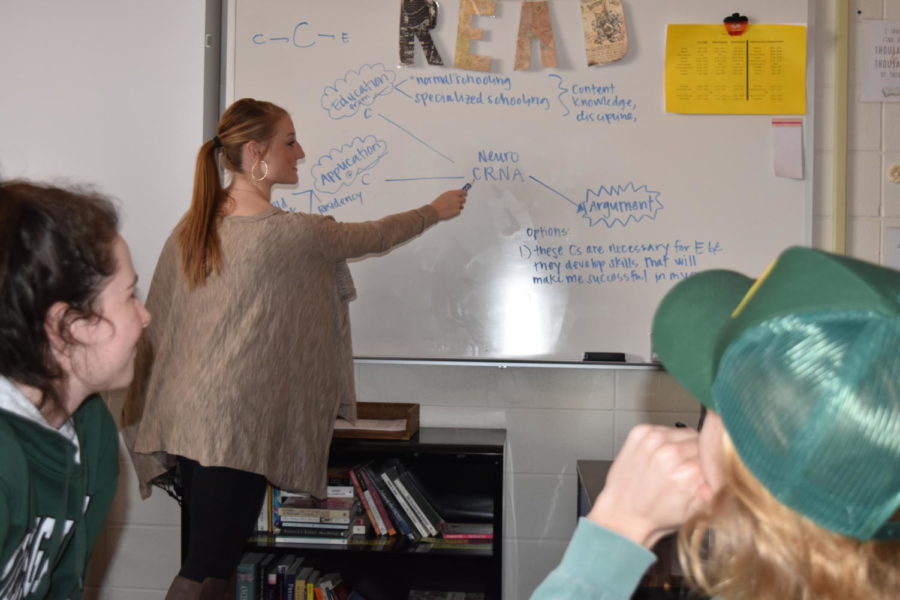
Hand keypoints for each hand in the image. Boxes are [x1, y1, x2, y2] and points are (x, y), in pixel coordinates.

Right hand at [430, 188, 467, 220]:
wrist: (435, 211)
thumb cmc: (438, 203)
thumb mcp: (445, 195)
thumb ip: (452, 195)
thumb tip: (457, 195)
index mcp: (453, 193)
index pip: (463, 192)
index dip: (464, 193)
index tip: (465, 194)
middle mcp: (456, 199)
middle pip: (464, 199)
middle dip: (461, 201)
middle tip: (456, 203)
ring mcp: (457, 205)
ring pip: (461, 206)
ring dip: (458, 207)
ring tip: (450, 208)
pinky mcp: (457, 211)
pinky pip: (459, 212)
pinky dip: (455, 212)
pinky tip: (449, 212)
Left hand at [587, 424, 713, 547]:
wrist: (623, 514)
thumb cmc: (657, 515)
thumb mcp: (696, 511)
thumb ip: (715, 490)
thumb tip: (728, 475)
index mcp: (688, 473)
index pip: (715, 456)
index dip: (712, 466)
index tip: (708, 473)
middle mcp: (670, 453)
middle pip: (701, 442)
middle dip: (699, 456)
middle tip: (687, 471)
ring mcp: (653, 440)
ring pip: (685, 433)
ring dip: (682, 446)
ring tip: (672, 465)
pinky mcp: (640, 433)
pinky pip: (665, 429)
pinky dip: (665, 440)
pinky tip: (658, 456)